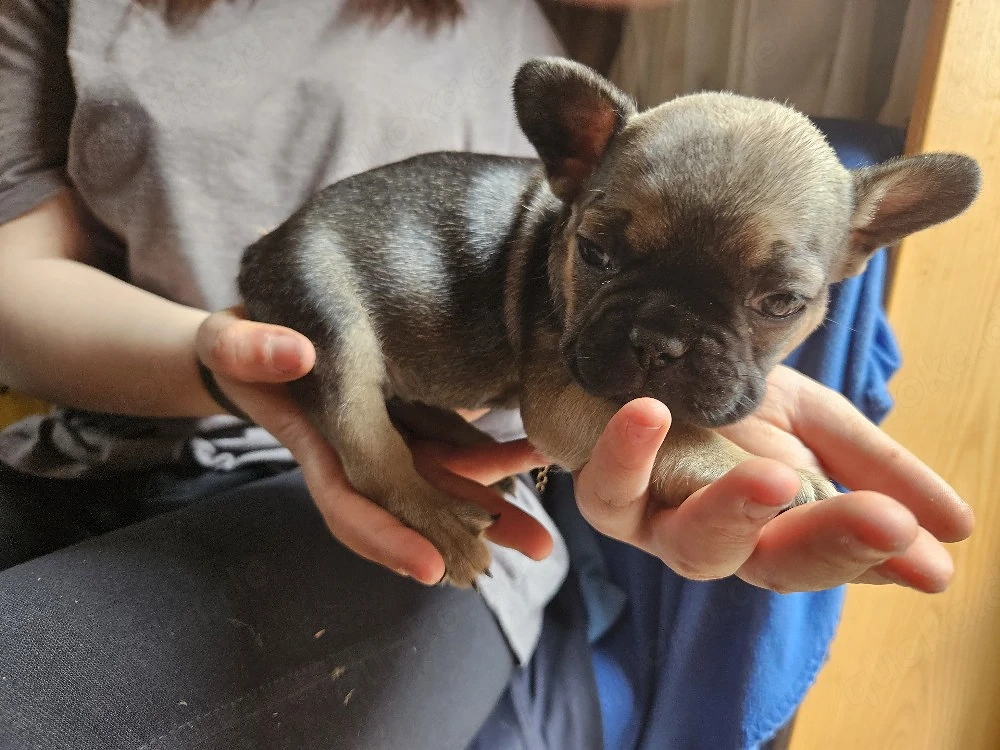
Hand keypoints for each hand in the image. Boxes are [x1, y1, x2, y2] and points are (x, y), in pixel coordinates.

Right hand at [195, 308, 552, 585]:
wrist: (257, 346)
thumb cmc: (237, 347)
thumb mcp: (228, 342)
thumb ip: (249, 350)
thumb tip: (297, 353)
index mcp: (317, 446)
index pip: (352, 505)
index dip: (388, 538)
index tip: (431, 567)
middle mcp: (359, 457)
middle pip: (413, 509)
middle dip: (468, 536)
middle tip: (535, 551)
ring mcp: (387, 441)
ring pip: (441, 483)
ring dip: (493, 505)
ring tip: (547, 525)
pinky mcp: (406, 418)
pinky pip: (451, 444)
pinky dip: (491, 454)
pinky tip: (533, 451)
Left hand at [573, 366, 973, 593]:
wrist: (648, 360)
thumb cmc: (733, 403)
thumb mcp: (815, 425)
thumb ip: (876, 473)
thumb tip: (956, 531)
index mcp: (770, 529)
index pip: (822, 557)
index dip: (866, 557)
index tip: (927, 555)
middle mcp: (714, 537)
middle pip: (765, 563)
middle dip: (825, 543)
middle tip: (883, 518)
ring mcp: (654, 520)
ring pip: (691, 545)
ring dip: (735, 513)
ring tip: (775, 477)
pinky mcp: (605, 488)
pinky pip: (607, 487)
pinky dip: (627, 457)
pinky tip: (651, 414)